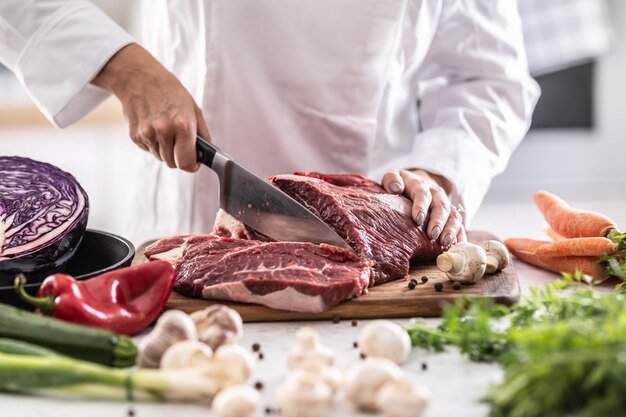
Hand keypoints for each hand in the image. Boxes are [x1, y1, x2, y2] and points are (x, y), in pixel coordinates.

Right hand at [92, 43, 209, 171]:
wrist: (138, 78)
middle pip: (173, 163)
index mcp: (182, 124)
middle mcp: (163, 131)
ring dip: (166, 150)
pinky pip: (149, 150)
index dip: (191, 165)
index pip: (186, 163)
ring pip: (161, 158)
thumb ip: (202, 134)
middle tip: (180, 142)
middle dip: (179, 156)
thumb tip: (205, 154)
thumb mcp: (193, 108)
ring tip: (166, 130)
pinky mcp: (134, 136)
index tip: (194, 162)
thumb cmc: (169, 91)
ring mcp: (146, 134)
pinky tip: (154, 126)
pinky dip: (154, 144)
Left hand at [382, 169, 465, 245]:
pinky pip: (459, 224)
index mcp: (419, 184)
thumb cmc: (401, 185)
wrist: (417, 182)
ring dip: (451, 229)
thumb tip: (396, 188)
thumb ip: (391, 180)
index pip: (422, 193)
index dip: (421, 205)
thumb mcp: (393, 177)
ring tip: (446, 242)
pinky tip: (458, 245)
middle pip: (441, 205)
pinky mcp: (450, 214)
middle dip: (438, 220)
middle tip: (433, 235)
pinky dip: (460, 234)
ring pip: (453, 214)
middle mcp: (435, 193)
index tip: (418, 219)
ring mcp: (445, 204)